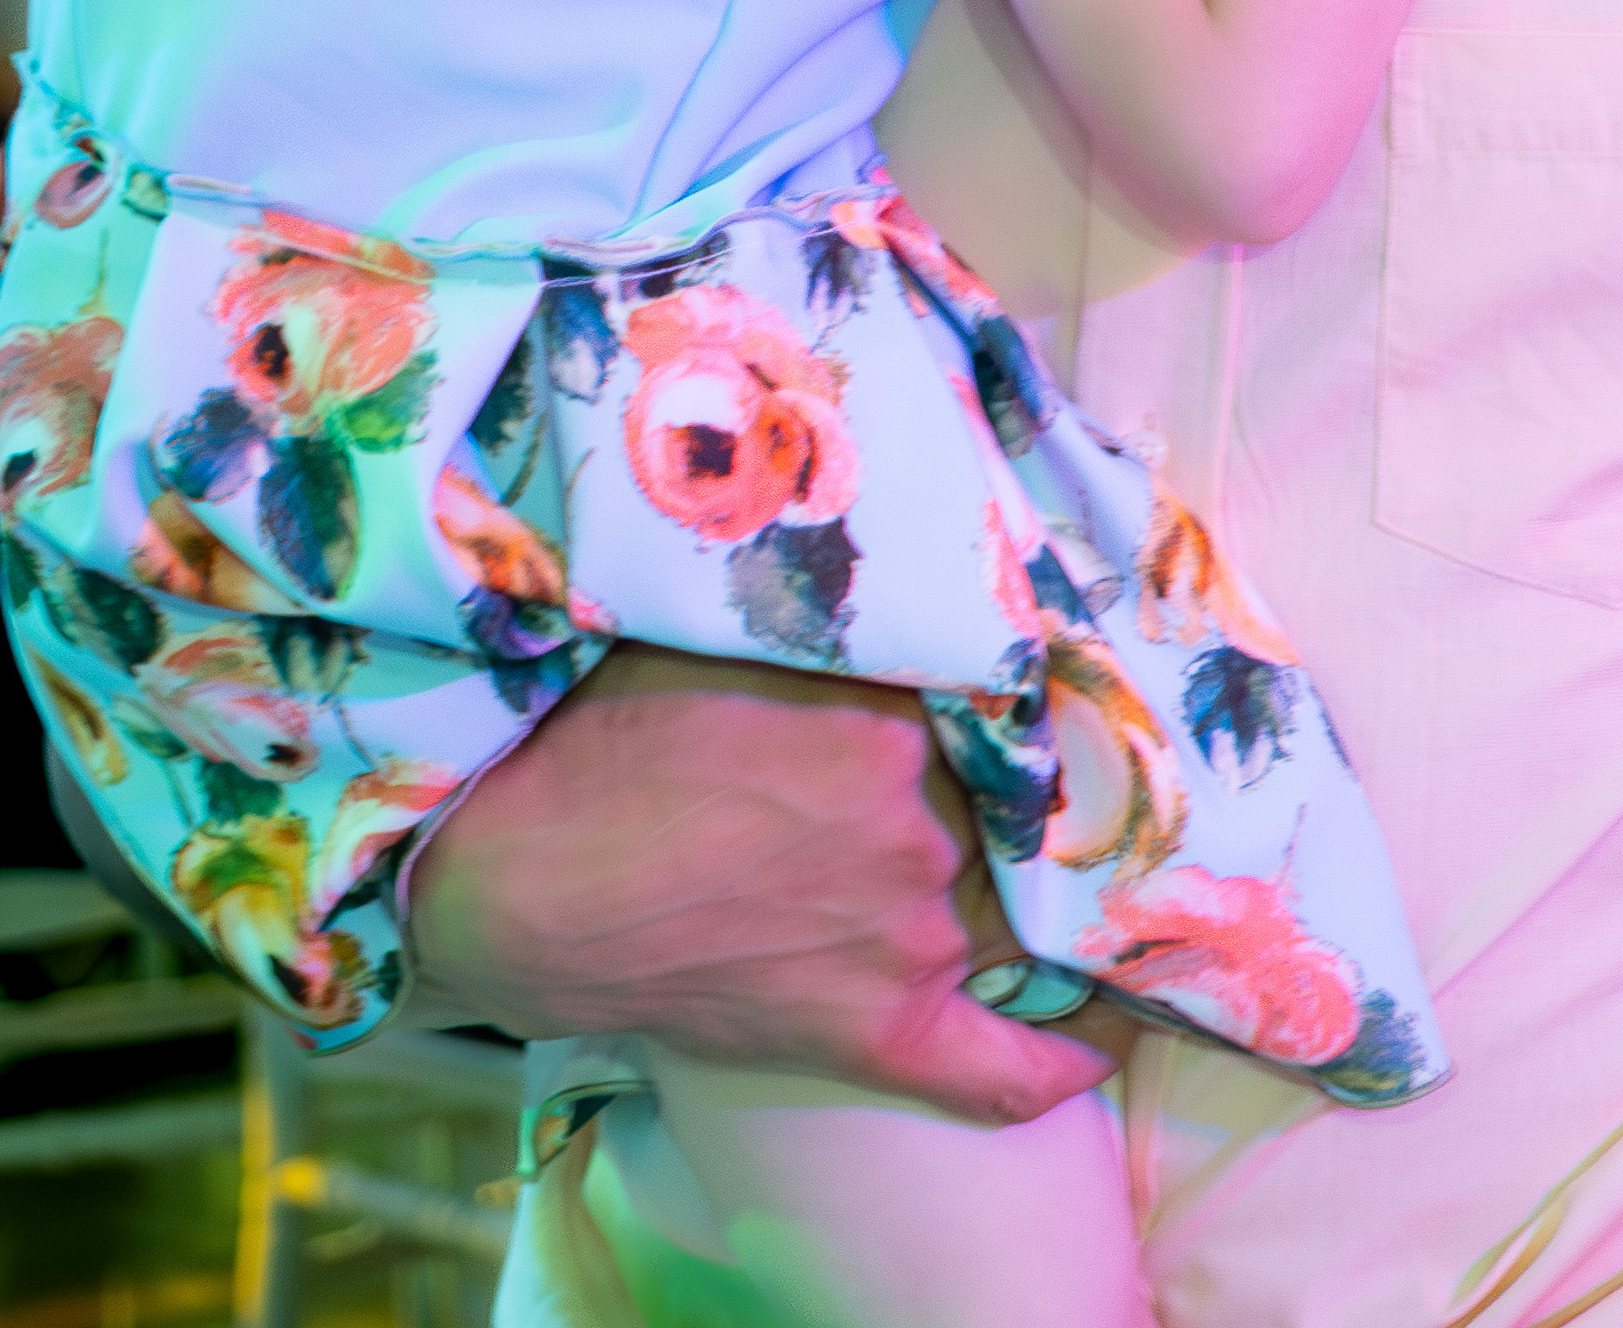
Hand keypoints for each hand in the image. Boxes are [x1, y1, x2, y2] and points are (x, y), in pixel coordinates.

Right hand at [405, 647, 1122, 1121]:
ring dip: (1055, 889)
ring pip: (1028, 910)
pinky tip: (1107, 1030)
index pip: (1018, 698)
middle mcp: (920, 831)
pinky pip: (1001, 1070)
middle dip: (1034, 783)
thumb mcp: (726, 629)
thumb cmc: (604, 735)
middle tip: (1056, 761)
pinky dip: (1066, 1054)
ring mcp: (905, 942)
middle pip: (1025, 801)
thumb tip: (912, 552)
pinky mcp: (871, 1034)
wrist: (515, 878)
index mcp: (895, 723)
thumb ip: (833, 608)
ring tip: (1085, 865)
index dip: (1033, 689)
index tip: (1050, 670)